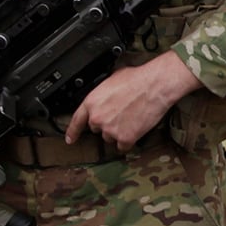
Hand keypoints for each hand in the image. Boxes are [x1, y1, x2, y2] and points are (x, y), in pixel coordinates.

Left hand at [64, 50, 201, 150]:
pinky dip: (129, 139)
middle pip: (97, 129)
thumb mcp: (111, 80)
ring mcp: (111, 130)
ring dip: (119, 132)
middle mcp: (98, 118)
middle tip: (121, 113)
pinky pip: (123, 146)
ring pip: (110, 138)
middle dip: (107, 123)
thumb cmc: (137, 79)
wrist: (154, 86)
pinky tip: (136, 128)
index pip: (77, 121)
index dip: (72, 132)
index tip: (70, 140)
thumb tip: (105, 97)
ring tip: (131, 118)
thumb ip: (102, 93)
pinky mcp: (125, 138)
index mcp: (92, 102)